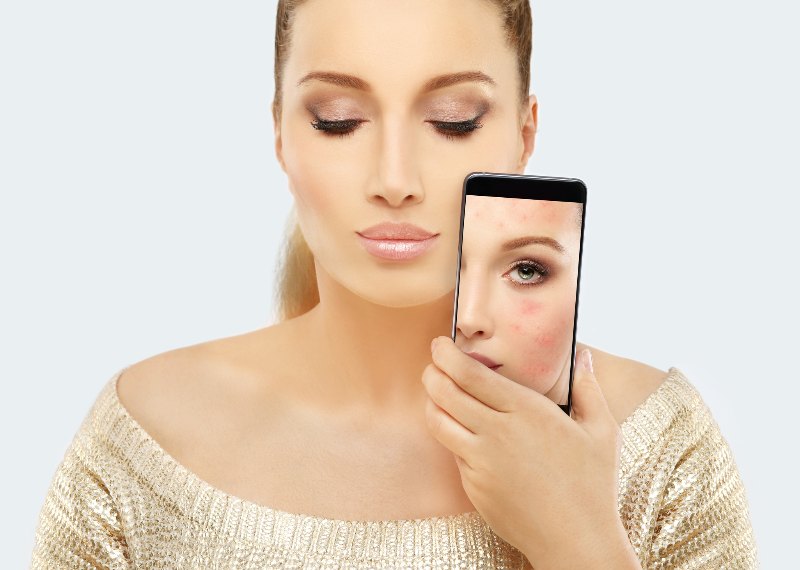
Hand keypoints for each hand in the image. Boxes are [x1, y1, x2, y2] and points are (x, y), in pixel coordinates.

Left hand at [421, 336, 640, 568]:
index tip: (440, 344)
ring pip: (438, 422)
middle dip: (431, 372)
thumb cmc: (593, 485)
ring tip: (439, 393)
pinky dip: (453, 437)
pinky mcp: (473, 485)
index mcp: (525, 411)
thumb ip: (588, 387)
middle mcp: (496, 433)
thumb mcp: (602, 431)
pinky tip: (466, 433)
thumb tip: (584, 354)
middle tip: (433, 364)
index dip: (446, 354)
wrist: (575, 541)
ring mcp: (479, 461)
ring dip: (432, 402)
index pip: (469, 374)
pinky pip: (453, 453)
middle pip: (444, 393)